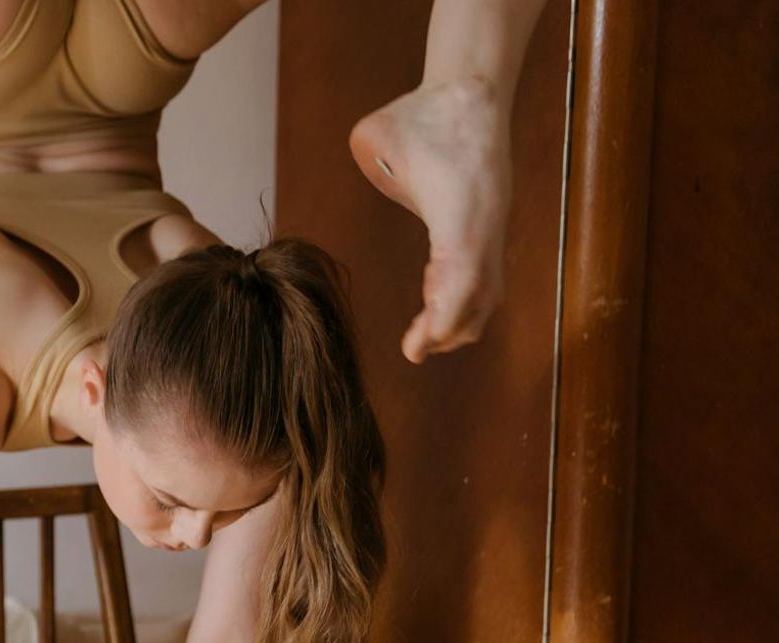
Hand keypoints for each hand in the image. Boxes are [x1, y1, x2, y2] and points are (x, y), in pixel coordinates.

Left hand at [348, 76, 512, 363]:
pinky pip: (487, 277)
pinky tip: (434, 303)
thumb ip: (362, 166)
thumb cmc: (420, 116)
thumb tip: (347, 181)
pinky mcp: (493, 227)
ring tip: (423, 338)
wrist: (472, 93)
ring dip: (458, 321)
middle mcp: (486, 224)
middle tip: (410, 349)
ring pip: (489, 294)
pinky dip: (464, 300)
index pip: (462, 278)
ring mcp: (495, 227)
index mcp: (460, 208)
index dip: (441, 319)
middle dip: (446, 331)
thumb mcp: (376, 139)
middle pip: (480, 300)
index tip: (416, 347)